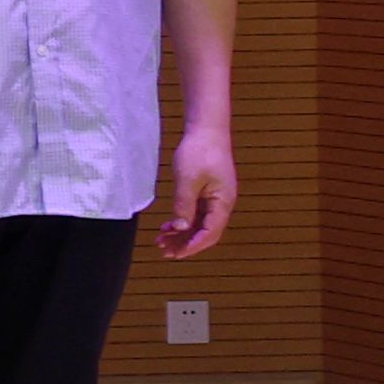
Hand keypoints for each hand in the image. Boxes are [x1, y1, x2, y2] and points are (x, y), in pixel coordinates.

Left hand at [160, 123, 237, 259]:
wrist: (207, 130)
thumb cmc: (199, 152)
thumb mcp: (187, 180)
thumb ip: (184, 205)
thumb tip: (179, 227)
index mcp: (223, 202)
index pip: (210, 233)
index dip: (193, 245)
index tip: (176, 254)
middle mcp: (222, 203)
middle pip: (205, 232)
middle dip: (186, 243)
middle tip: (164, 251)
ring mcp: (216, 198)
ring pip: (199, 224)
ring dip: (182, 234)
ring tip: (161, 241)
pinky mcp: (208, 192)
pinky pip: (196, 213)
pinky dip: (182, 221)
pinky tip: (167, 227)